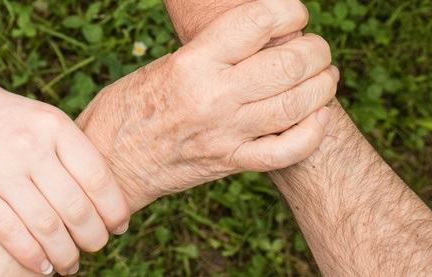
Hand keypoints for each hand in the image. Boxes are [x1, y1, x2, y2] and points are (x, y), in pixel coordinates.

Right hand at [0, 73, 130, 274]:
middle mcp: (29, 146)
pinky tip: (43, 266)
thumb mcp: (40, 120)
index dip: (114, 209)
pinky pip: (10, 234)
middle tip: (96, 247)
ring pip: (47, 227)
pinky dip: (32, 257)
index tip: (119, 226)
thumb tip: (107, 197)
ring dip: (65, 254)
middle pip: (76, 207)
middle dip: (93, 237)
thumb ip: (69, 151)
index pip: (98, 178)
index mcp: (54, 125)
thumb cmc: (2, 119)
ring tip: (71, 264)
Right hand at [76, 0, 337, 209]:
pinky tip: (318, 116)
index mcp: (192, 63)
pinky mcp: (230, 163)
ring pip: (298, 104)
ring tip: (324, 76)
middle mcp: (213, 97)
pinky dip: (313, 132)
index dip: (289, 10)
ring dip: (323, 85)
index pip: (258, 21)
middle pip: (289, 63)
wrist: (108, 164)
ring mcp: (225, 133)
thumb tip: (258, 36)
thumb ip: (211, 52)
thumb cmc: (128, 107)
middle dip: (315, 50)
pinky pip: (287, 150)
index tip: (294, 14)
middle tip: (315, 49)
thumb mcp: (164, 65)